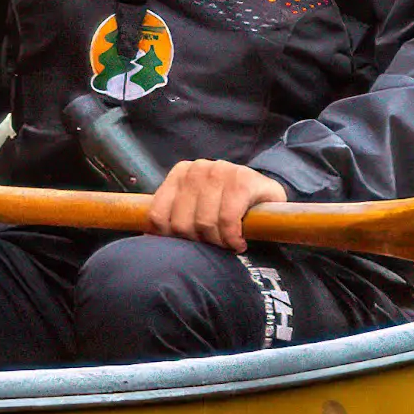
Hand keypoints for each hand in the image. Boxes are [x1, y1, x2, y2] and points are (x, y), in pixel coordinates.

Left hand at [148, 159, 285, 250]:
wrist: (267, 198)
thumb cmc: (227, 208)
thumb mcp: (196, 208)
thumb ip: (173, 217)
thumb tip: (145, 240)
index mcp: (179, 173)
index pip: (157, 216)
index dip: (171, 239)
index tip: (189, 245)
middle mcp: (197, 168)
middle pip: (180, 223)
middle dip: (198, 241)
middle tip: (213, 245)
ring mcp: (220, 170)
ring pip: (204, 223)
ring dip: (218, 243)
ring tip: (227, 243)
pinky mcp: (243, 180)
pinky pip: (227, 220)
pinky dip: (232, 238)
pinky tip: (239, 242)